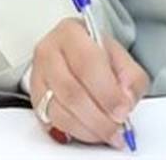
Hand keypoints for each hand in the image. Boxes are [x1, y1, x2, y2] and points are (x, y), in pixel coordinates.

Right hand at [30, 17, 148, 148]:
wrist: (75, 54)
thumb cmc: (96, 54)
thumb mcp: (120, 56)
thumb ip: (130, 76)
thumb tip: (126, 99)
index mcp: (71, 32)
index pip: (88, 63)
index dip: (107, 92)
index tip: (123, 110)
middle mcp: (48, 52)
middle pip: (71, 91)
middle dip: (99, 116)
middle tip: (118, 128)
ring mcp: (38, 76)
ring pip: (60, 111)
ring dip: (89, 128)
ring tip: (109, 133)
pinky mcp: (35, 99)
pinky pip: (54, 123)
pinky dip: (77, 132)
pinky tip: (93, 132)